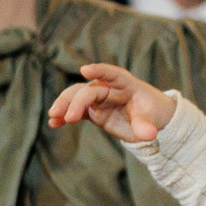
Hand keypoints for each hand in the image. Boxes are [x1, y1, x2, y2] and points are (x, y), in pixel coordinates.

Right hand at [47, 62, 174, 142]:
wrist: (149, 119)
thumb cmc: (151, 113)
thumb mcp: (152, 120)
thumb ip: (147, 126)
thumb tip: (148, 135)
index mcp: (126, 84)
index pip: (112, 74)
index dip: (99, 70)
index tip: (85, 70)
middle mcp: (108, 89)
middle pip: (89, 90)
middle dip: (76, 101)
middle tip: (68, 116)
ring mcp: (98, 100)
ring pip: (77, 97)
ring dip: (64, 105)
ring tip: (53, 117)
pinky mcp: (92, 111)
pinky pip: (76, 111)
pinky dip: (64, 116)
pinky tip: (53, 124)